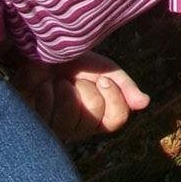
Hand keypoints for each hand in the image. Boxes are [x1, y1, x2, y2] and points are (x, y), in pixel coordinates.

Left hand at [10, 51, 149, 143]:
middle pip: (92, 117)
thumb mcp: (104, 69)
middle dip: (84, 89)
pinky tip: (42, 87)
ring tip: (57, 82)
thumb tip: (145, 103)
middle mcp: (79, 127)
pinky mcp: (34, 125)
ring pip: (69, 118)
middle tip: (75, 78)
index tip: (103, 79)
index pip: (117, 120)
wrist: (42, 52)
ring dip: (64, 90)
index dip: (113, 98)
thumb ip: (124, 86)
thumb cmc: (73, 62)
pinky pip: (47, 113)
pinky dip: (45, 92)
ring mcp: (56, 129)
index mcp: (99, 115)